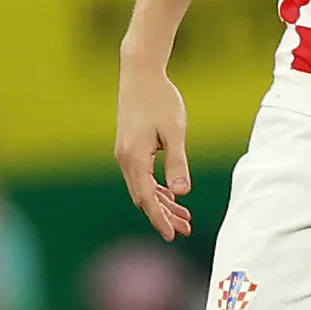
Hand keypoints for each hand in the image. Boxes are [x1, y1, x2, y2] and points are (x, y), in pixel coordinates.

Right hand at [115, 63, 193, 237]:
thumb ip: (177, 163)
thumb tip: (181, 192)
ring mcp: (125, 154)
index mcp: (135, 158)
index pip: (148, 199)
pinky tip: (171, 195)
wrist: (140, 74)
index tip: (172, 235)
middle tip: (185, 230)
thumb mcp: (175, 132)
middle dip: (163, 216)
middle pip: (144, 198)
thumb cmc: (160, 99)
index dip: (160, 219)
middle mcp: (125, 160)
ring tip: (184, 217)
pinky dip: (156, 188)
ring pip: (143, 188)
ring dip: (162, 203)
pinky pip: (142, 176)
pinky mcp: (129, 147)